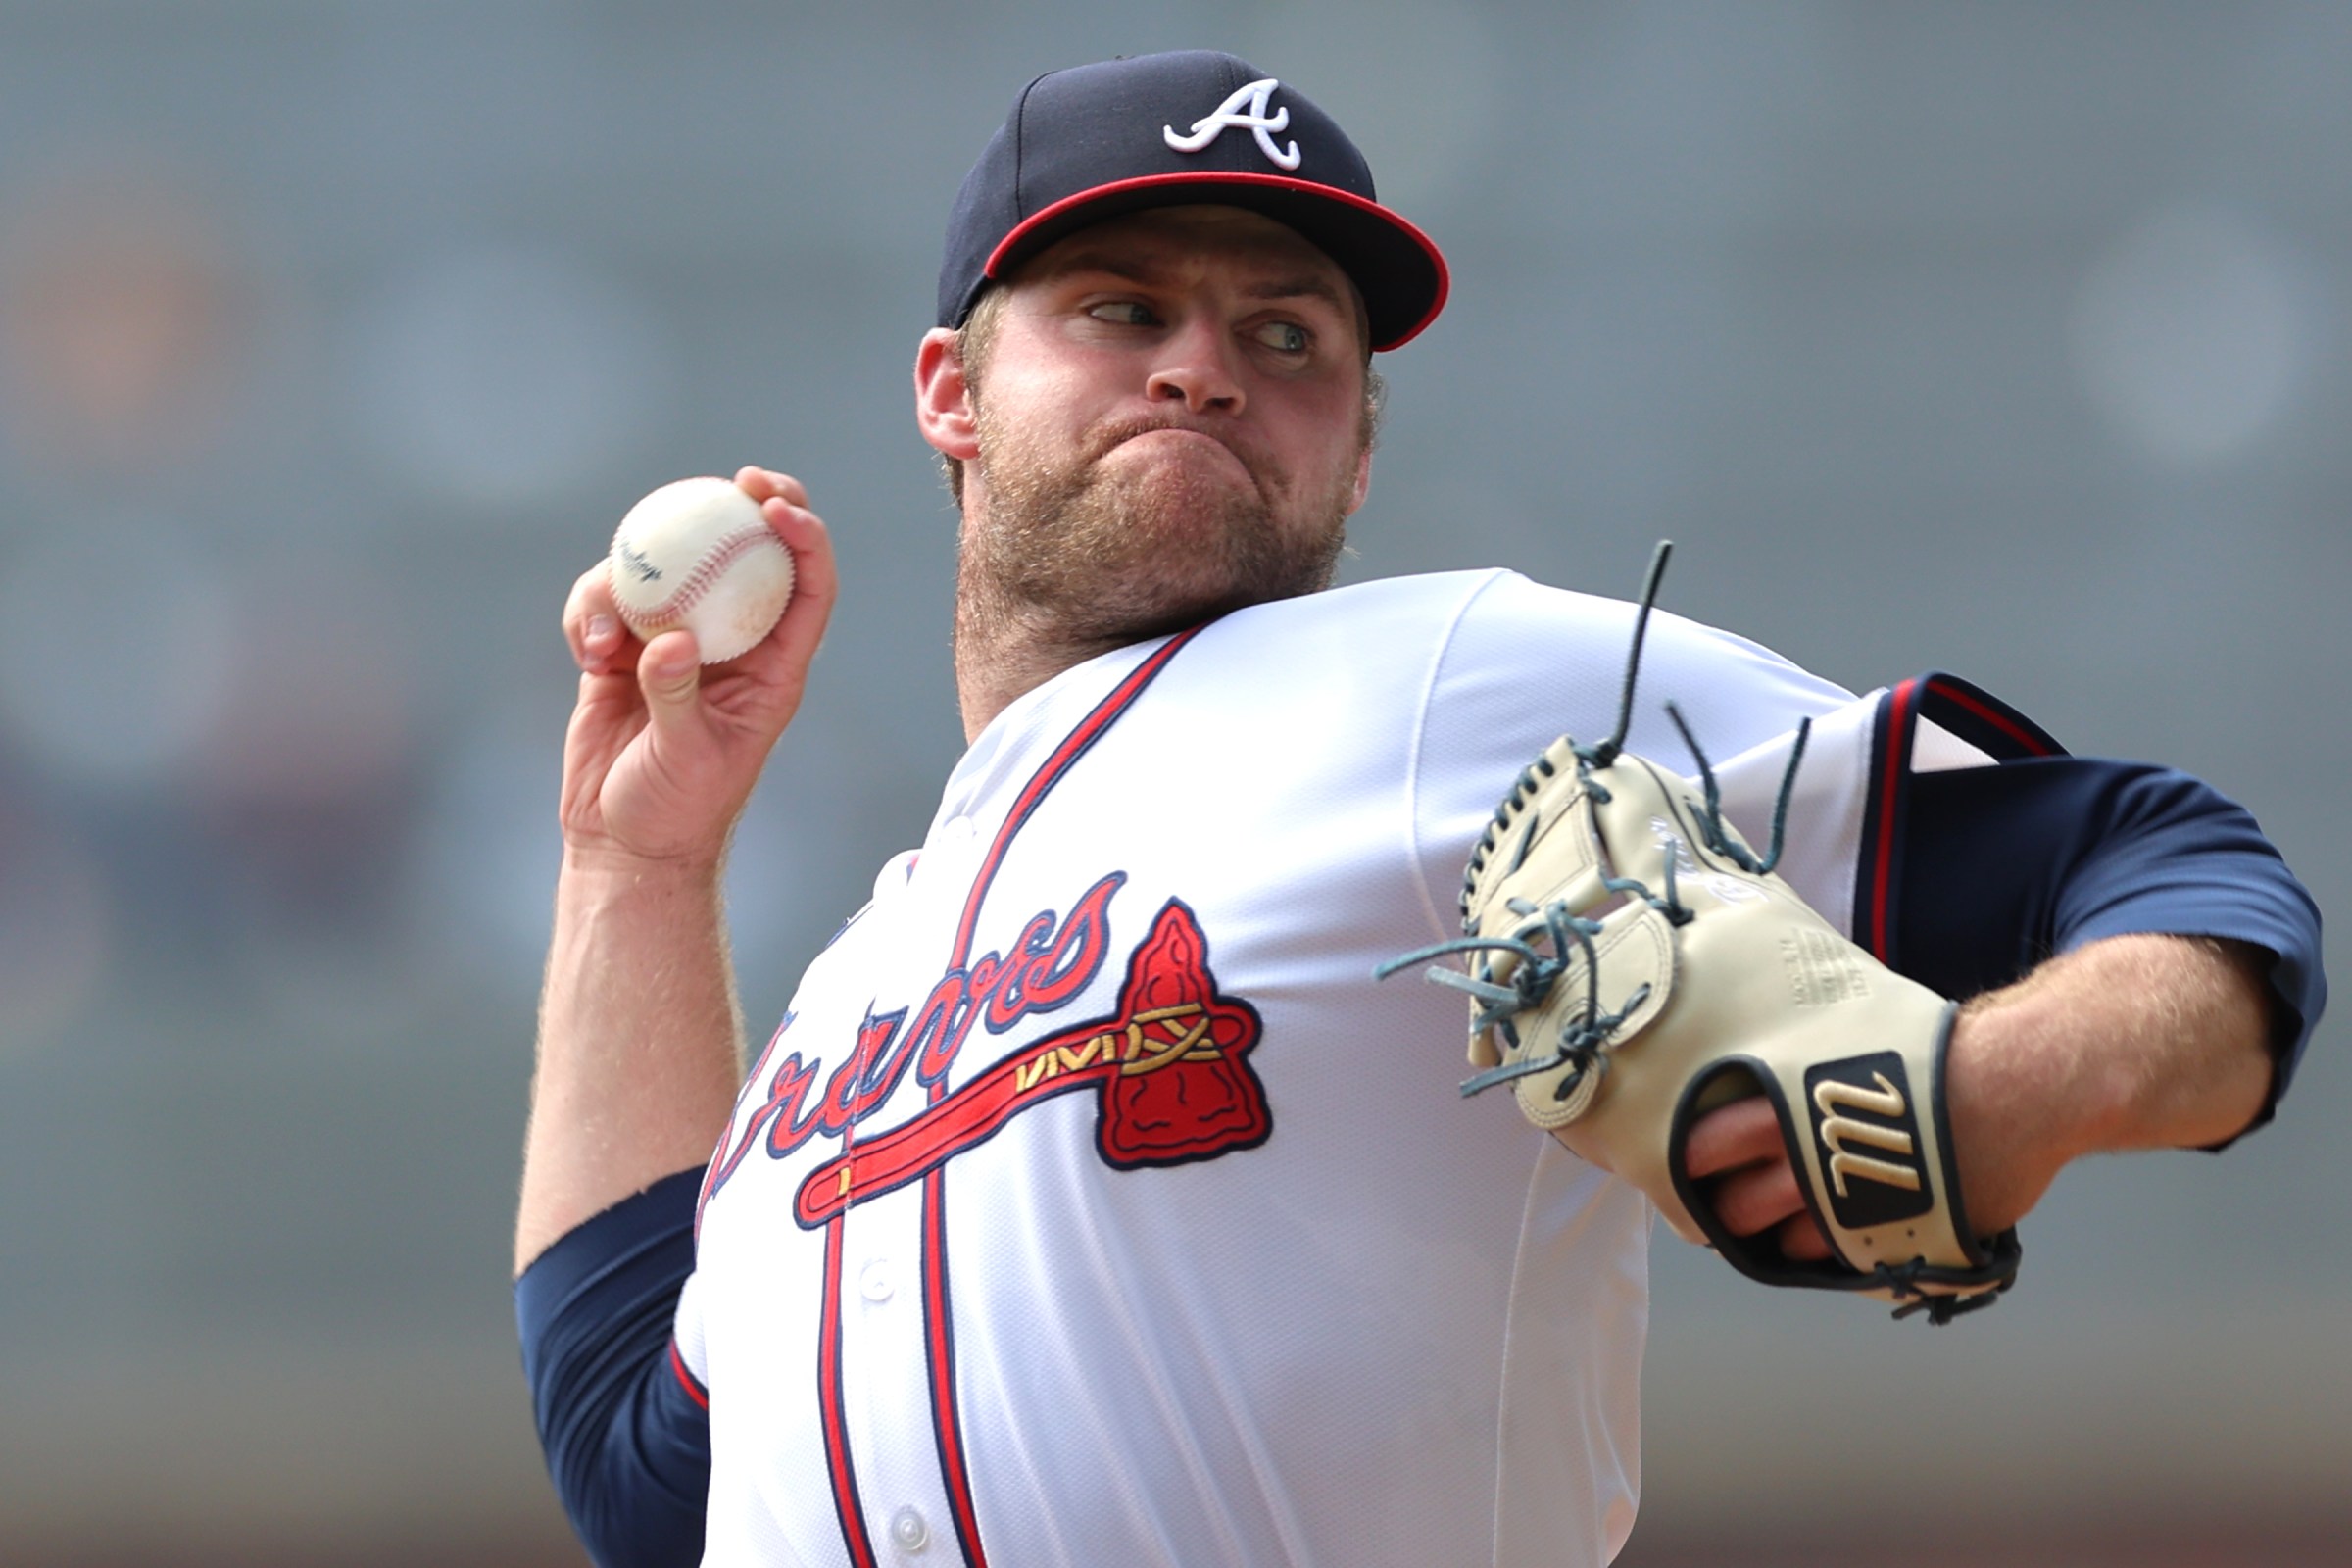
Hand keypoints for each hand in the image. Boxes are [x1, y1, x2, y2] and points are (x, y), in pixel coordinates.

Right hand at [558, 467, 836, 871]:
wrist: (622, 843)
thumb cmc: (675, 812)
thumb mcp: (686, 761)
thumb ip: (677, 699)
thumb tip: (671, 641)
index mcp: (774, 670)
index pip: (807, 590)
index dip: (806, 538)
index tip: (776, 505)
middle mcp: (731, 646)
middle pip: (749, 555)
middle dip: (749, 507)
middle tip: (734, 480)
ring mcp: (674, 642)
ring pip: (666, 570)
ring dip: (632, 580)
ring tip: (605, 640)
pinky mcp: (622, 651)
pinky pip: (608, 601)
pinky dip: (592, 612)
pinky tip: (584, 650)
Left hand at [1677, 936, 2259, 1264]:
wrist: (2019, 1082)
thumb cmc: (1934, 1050)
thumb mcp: (1847, 1032)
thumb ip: (1798, 1058)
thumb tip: (1755, 1052)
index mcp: (1786, 1093)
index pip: (1706, 1140)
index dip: (1693, 1159)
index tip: (1687, 1161)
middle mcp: (1806, 1152)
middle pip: (1730, 1203)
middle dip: (1719, 1207)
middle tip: (1718, 1202)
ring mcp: (1846, 1200)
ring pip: (1775, 1238)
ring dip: (1765, 1233)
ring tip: (1763, 1221)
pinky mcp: (1888, 1234)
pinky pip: (1830, 1258)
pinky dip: (1818, 1250)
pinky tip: (1816, 1235)